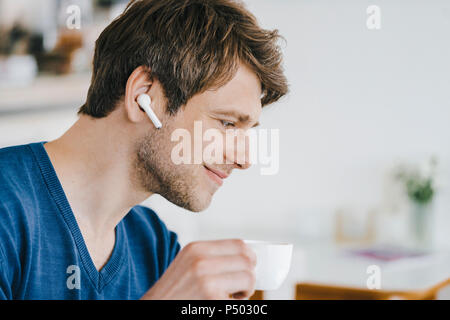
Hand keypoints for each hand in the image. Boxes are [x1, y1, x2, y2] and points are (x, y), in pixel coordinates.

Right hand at [141, 239, 256, 299]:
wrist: (156, 306)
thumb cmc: (173, 292)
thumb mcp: (187, 264)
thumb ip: (210, 257)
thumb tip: (244, 257)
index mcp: (196, 248)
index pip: (239, 244)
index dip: (250, 257)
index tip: (249, 267)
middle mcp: (201, 261)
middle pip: (247, 259)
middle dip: (250, 274)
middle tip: (242, 287)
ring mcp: (206, 280)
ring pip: (248, 277)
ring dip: (247, 290)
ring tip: (234, 297)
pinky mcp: (212, 299)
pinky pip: (239, 300)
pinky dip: (236, 303)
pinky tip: (221, 304)